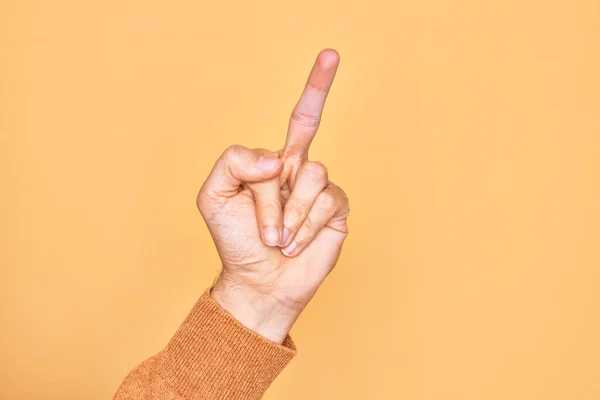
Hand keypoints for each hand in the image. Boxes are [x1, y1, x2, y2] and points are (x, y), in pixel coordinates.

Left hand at [197, 49, 348, 342]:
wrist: (258, 279)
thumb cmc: (236, 239)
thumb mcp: (215, 197)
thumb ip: (234, 163)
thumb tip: (276, 158)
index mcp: (273, 161)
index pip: (294, 121)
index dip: (315, 88)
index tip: (331, 55)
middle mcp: (298, 169)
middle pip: (310, 123)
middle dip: (320, 84)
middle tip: (331, 54)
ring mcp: (319, 189)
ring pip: (310, 174)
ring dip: (285, 211)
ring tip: (276, 235)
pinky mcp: (336, 211)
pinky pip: (323, 203)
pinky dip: (301, 227)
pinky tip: (293, 242)